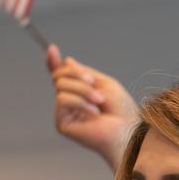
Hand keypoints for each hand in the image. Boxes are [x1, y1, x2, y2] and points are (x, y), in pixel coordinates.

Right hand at [47, 45, 138, 168]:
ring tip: (99, 101)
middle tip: (94, 84)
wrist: (126, 131)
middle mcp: (69, 100)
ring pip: (61, 86)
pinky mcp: (61, 122)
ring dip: (83, 90)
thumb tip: (67, 61)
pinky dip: (80, 102)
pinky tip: (93, 112)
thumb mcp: (104, 83)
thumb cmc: (121, 110)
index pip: (61, 75)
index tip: (52, 48)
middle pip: (59, 76)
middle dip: (77, 75)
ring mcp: (64, 111)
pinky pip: (62, 100)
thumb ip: (84, 72)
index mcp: (79, 90)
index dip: (53, 62)